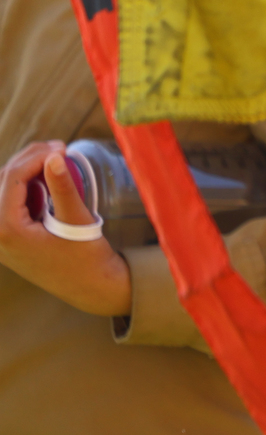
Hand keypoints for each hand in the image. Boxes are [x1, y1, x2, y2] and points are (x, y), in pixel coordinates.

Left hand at [0, 141, 131, 315]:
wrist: (88, 288)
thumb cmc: (85, 258)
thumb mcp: (76, 220)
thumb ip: (63, 187)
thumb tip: (54, 155)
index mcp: (7, 229)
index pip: (14, 178)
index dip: (37, 156)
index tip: (63, 146)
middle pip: (3, 180)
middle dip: (29, 159)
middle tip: (59, 149)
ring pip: (3, 189)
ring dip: (25, 171)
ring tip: (54, 162)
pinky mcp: (6, 237)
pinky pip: (7, 202)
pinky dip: (24, 187)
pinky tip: (45, 184)